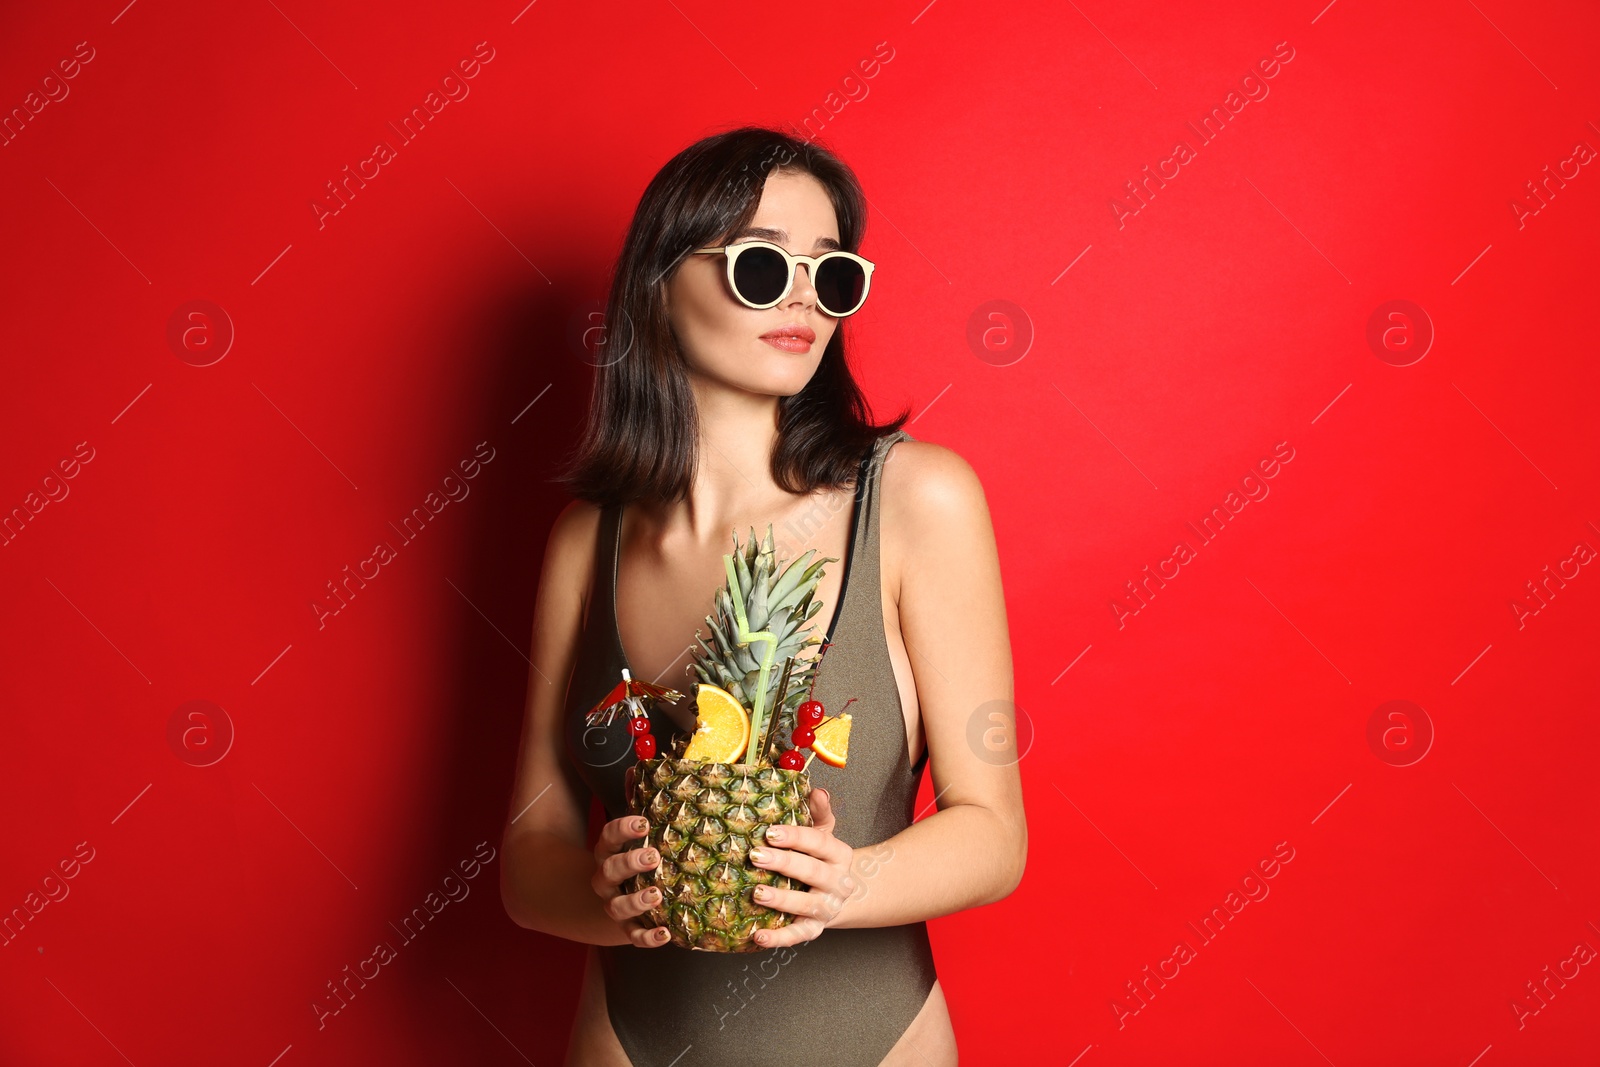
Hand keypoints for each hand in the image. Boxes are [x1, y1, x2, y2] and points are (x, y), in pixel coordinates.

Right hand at [590, 765, 670, 947]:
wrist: (609, 902)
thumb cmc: (628, 859)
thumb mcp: (629, 833)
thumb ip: (634, 802)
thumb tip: (637, 768)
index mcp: (607, 852)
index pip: (608, 837)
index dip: (623, 829)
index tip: (643, 823)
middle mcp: (607, 880)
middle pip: (610, 871)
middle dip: (629, 862)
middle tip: (653, 855)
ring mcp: (614, 905)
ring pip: (617, 906)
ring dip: (636, 901)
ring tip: (657, 894)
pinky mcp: (627, 929)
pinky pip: (634, 936)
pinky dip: (647, 937)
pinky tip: (666, 933)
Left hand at [746, 787, 857, 948]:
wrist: (835, 894)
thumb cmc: (819, 859)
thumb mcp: (822, 834)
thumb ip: (819, 812)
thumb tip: (818, 791)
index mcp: (839, 854)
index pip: (818, 842)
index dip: (795, 837)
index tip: (769, 832)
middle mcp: (838, 882)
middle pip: (812, 871)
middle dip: (784, 863)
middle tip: (756, 856)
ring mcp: (827, 908)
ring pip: (806, 904)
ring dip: (781, 899)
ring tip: (757, 893)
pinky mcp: (814, 929)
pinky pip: (797, 934)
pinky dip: (778, 938)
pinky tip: (758, 935)